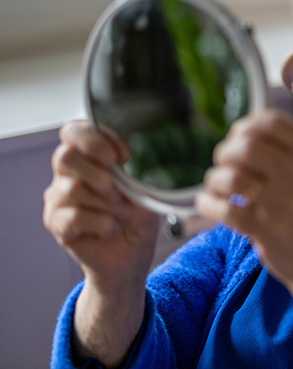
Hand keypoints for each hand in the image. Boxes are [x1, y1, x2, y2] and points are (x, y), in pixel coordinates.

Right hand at [43, 120, 158, 366]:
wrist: (130, 256)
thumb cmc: (136, 219)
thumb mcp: (141, 191)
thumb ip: (127, 173)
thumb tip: (116, 163)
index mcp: (88, 159)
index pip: (74, 131)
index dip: (96, 138)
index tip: (124, 157)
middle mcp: (67, 176)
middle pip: (65, 157)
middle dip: (99, 173)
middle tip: (119, 192)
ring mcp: (58, 200)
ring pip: (72, 189)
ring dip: (106, 204)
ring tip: (121, 215)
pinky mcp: (56, 224)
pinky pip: (74, 216)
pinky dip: (102, 223)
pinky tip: (112, 229)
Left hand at [195, 110, 292, 319]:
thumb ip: (281, 151)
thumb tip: (239, 133)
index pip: (272, 123)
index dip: (246, 126)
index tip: (238, 138)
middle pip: (248, 147)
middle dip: (225, 153)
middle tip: (224, 165)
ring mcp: (285, 205)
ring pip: (234, 178)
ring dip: (215, 180)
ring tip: (216, 188)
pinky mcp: (269, 232)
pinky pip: (227, 211)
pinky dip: (208, 204)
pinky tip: (207, 204)